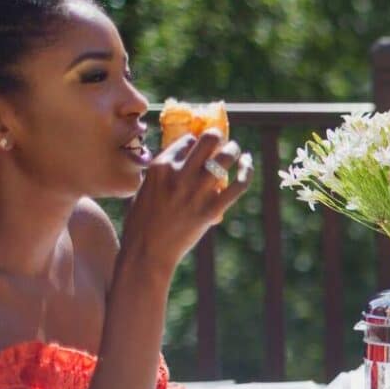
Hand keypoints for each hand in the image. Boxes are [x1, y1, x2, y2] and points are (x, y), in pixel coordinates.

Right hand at [121, 130, 253, 276]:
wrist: (148, 252)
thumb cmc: (142, 221)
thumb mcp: (147, 187)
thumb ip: (165, 172)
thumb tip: (185, 160)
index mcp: (161, 166)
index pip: (187, 140)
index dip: (196, 141)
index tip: (200, 148)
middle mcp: (180, 174)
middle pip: (209, 140)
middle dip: (218, 137)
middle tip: (222, 143)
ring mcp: (197, 192)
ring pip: (226, 157)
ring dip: (233, 150)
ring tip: (235, 151)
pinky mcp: (211, 209)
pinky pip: (238, 185)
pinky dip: (247, 171)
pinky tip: (247, 164)